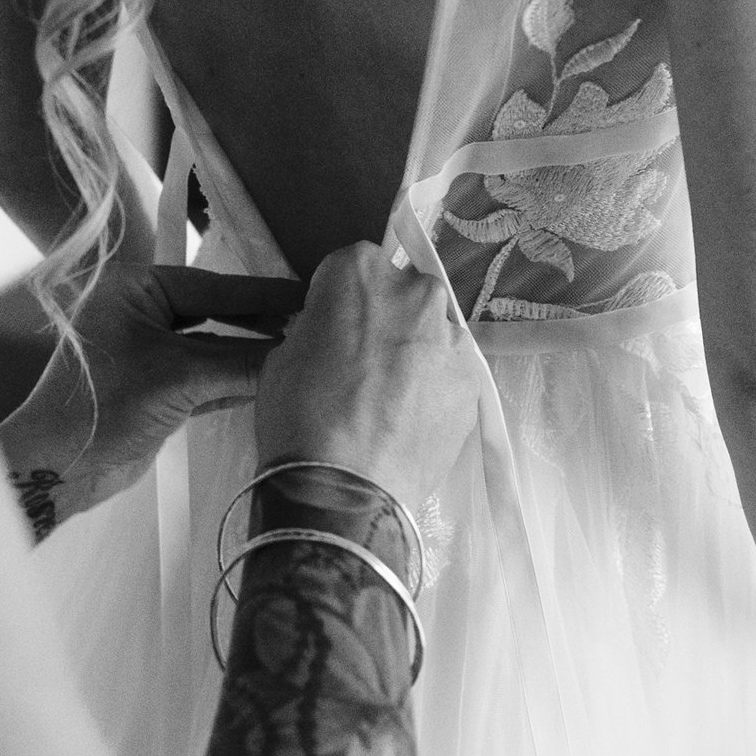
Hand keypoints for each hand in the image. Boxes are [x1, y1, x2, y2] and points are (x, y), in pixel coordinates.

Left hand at [0, 264, 304, 532]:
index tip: (308, 293)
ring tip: (302, 353)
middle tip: (312, 323)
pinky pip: (205, 377)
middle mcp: (140, 313)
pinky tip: (272, 382)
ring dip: (250, 356)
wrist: (57, 469)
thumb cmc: (105, 405)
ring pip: (212, 348)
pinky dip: (235, 381)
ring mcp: (147, 352)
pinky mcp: (156, 389)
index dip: (262, 293)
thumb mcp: (178, 378)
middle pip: (215, 314)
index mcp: (135, 289)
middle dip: (260, 323)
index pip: (212, 286)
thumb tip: (300, 353)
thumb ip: (241, 364)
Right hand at [254, 243, 478, 511]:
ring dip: (415, 352)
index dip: (338, 299)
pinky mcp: (472, 381)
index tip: (331, 329)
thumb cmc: (299, 414)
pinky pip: (449, 372)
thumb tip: (333, 335)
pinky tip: (411, 421)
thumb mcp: (283, 355)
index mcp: (360, 270)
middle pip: (401, 292)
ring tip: (391, 400)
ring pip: (432, 332)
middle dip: (386, 318)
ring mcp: (451, 336)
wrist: (344, 487)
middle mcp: (415, 290)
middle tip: (363, 364)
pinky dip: (434, 387)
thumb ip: (317, 328)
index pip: (350, 267)